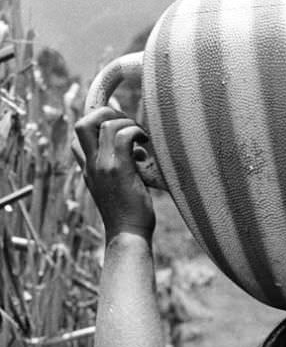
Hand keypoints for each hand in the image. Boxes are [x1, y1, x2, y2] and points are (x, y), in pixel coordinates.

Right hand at [72, 107, 155, 240]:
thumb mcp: (119, 188)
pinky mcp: (118, 169)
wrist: (128, 235)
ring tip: (141, 136)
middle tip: (127, 123)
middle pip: (83, 122)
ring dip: (127, 122)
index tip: (117, 126)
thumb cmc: (129, 215)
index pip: (78, 137)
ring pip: (106, 124)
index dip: (96, 124)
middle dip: (106, 112)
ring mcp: (102, 166)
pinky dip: (136, 132)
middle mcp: (91, 165)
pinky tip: (146, 142)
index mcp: (89, 169)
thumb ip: (121, 170)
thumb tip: (138, 153)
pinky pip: (123, 136)